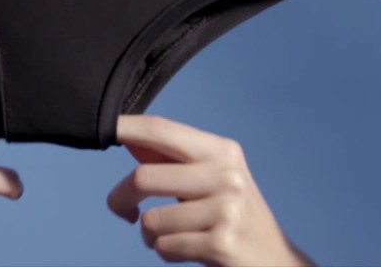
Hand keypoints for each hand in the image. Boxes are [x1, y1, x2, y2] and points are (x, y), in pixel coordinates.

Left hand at [108, 115, 313, 266]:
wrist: (277, 262)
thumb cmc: (234, 218)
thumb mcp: (212, 180)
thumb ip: (172, 159)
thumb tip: (128, 137)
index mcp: (221, 151)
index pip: (161, 129)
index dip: (125, 127)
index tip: (103, 129)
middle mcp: (225, 174)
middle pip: (143, 177)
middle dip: (120, 199)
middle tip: (124, 211)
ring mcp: (225, 209)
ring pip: (150, 221)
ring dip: (149, 235)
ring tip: (170, 236)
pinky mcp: (221, 243)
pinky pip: (163, 247)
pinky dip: (164, 252)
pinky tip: (187, 250)